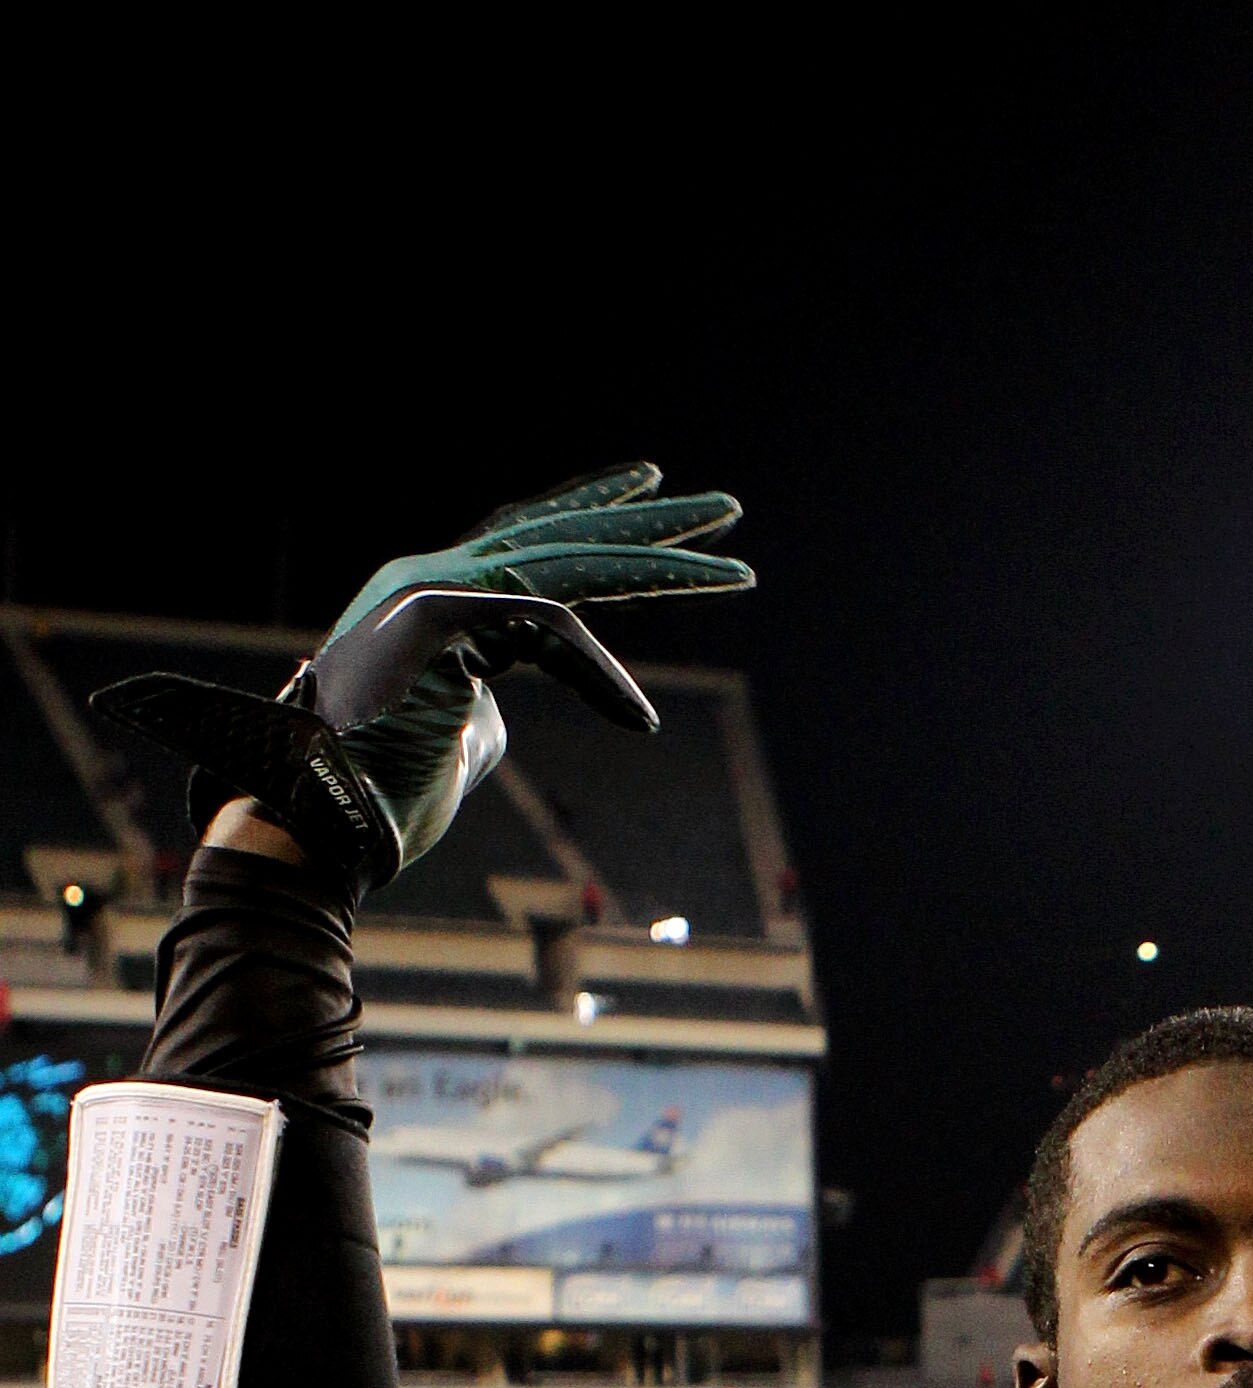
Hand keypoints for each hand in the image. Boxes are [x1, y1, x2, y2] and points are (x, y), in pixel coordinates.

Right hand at [90, 465, 751, 893]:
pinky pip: (544, 628)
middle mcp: (434, 578)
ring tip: (736, 572)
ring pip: (565, 562)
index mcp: (440, 600)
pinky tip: (638, 721)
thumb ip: (487, 712)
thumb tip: (506, 714)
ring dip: (658, 567)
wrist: (314, 821)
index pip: (532, 540)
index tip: (659, 499)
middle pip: (560, 532)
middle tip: (727, 509)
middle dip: (647, 520)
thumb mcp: (456, 747)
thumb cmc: (380, 797)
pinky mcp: (432, 615)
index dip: (596, 513)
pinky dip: (598, 674)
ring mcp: (429, 589)